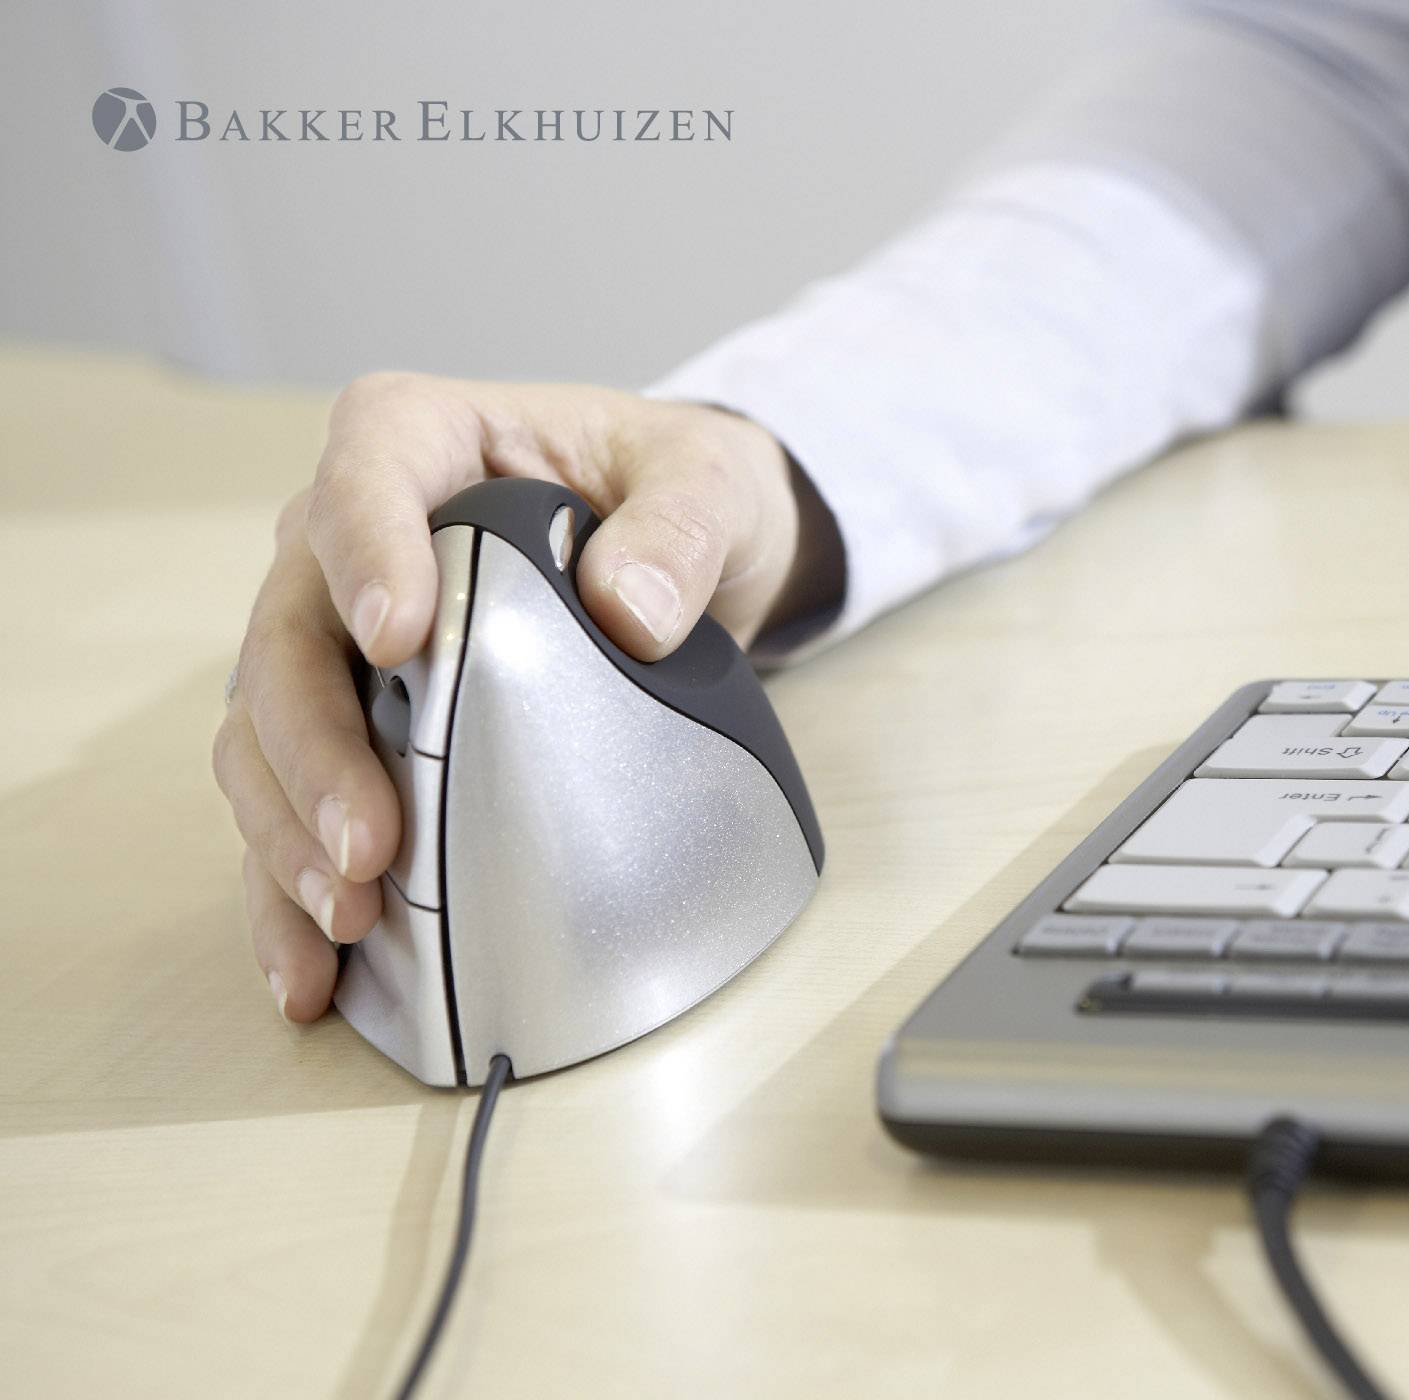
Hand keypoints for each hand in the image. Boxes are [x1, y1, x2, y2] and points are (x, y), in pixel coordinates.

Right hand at [213, 373, 841, 1021]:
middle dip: (313, 747)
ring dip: (291, 832)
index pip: (367, 470)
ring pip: (264, 731)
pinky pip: (292, 805)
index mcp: (426, 441)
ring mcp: (340, 639)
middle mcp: (354, 538)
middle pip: (288, 632)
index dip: (365, 549)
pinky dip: (289, 886)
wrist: (688, 552)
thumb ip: (682, 532)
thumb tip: (629, 610)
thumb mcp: (714, 485)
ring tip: (346, 914)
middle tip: (371, 844)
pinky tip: (311, 967)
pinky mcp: (355, 725)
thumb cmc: (680, 493)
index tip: (397, 636)